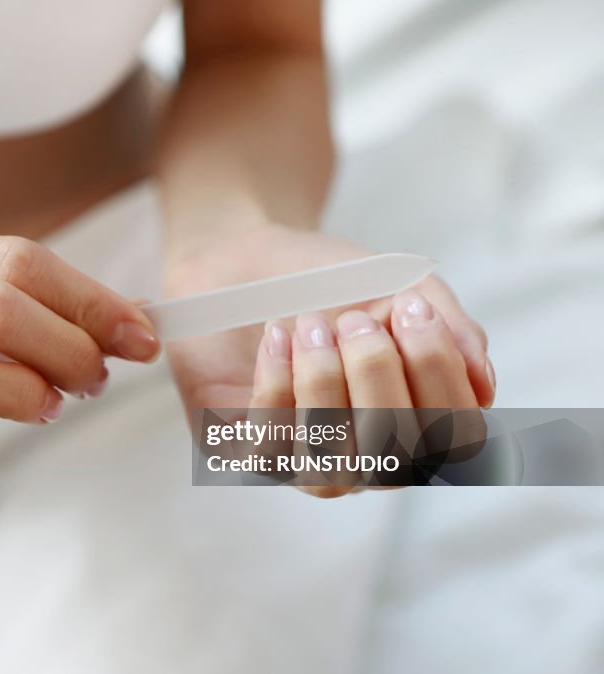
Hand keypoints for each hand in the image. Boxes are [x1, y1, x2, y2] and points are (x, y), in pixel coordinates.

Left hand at [165, 224, 495, 494]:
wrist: (251, 266)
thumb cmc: (333, 283)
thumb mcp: (400, 285)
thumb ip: (452, 327)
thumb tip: (483, 381)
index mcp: (423, 418)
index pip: (457, 436)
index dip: (440, 375)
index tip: (412, 308)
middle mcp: (375, 456)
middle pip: (397, 458)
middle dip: (377, 375)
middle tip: (352, 318)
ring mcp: (315, 462)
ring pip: (334, 469)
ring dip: (325, 389)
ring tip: (311, 327)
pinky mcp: (256, 456)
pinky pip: (272, 452)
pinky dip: (277, 390)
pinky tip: (276, 339)